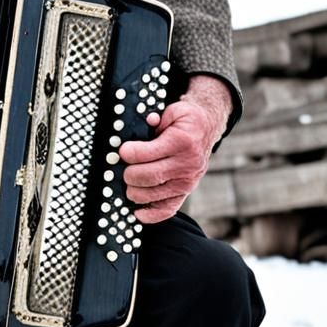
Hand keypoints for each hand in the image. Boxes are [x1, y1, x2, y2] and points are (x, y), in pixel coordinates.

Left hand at [118, 75, 230, 224]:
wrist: (206, 129)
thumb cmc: (184, 120)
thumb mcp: (172, 112)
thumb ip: (156, 119)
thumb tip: (147, 122)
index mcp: (182, 141)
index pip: (150, 153)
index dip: (130, 154)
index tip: (121, 152)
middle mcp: (187, 164)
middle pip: (149, 176)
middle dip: (129, 174)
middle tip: (120, 169)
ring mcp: (187, 181)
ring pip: (155, 194)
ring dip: (135, 192)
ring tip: (126, 184)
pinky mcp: (186, 192)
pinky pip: (168, 209)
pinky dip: (151, 214)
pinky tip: (137, 212)